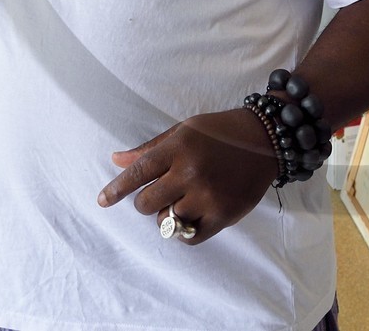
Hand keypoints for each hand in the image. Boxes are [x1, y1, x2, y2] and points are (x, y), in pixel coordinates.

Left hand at [97, 107, 278, 243]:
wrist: (266, 139)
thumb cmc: (220, 132)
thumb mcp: (184, 130)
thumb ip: (150, 149)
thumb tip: (116, 160)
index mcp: (179, 147)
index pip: (137, 173)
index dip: (116, 189)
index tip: (102, 201)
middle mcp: (191, 172)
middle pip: (147, 204)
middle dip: (147, 202)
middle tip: (162, 193)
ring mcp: (208, 195)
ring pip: (167, 221)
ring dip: (168, 215)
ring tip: (183, 201)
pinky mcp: (224, 214)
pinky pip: (189, 236)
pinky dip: (183, 231)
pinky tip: (190, 217)